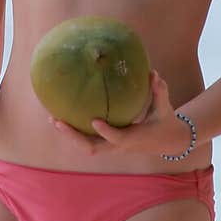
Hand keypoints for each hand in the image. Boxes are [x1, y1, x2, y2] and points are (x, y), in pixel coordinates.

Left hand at [48, 71, 191, 158]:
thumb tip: (153, 73)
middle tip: (58, 121)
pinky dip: (74, 133)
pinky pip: (88, 141)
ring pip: (86, 147)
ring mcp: (112, 147)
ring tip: (53, 119)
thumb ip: (159, 92)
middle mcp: (119, 146)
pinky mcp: (108, 145)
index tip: (93, 120)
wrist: (167, 143)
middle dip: (74, 137)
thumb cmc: (165, 123)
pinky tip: (62, 119)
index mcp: (133, 139)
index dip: (105, 131)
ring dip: (69, 136)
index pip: (117, 137)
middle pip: (92, 148)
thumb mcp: (165, 108)